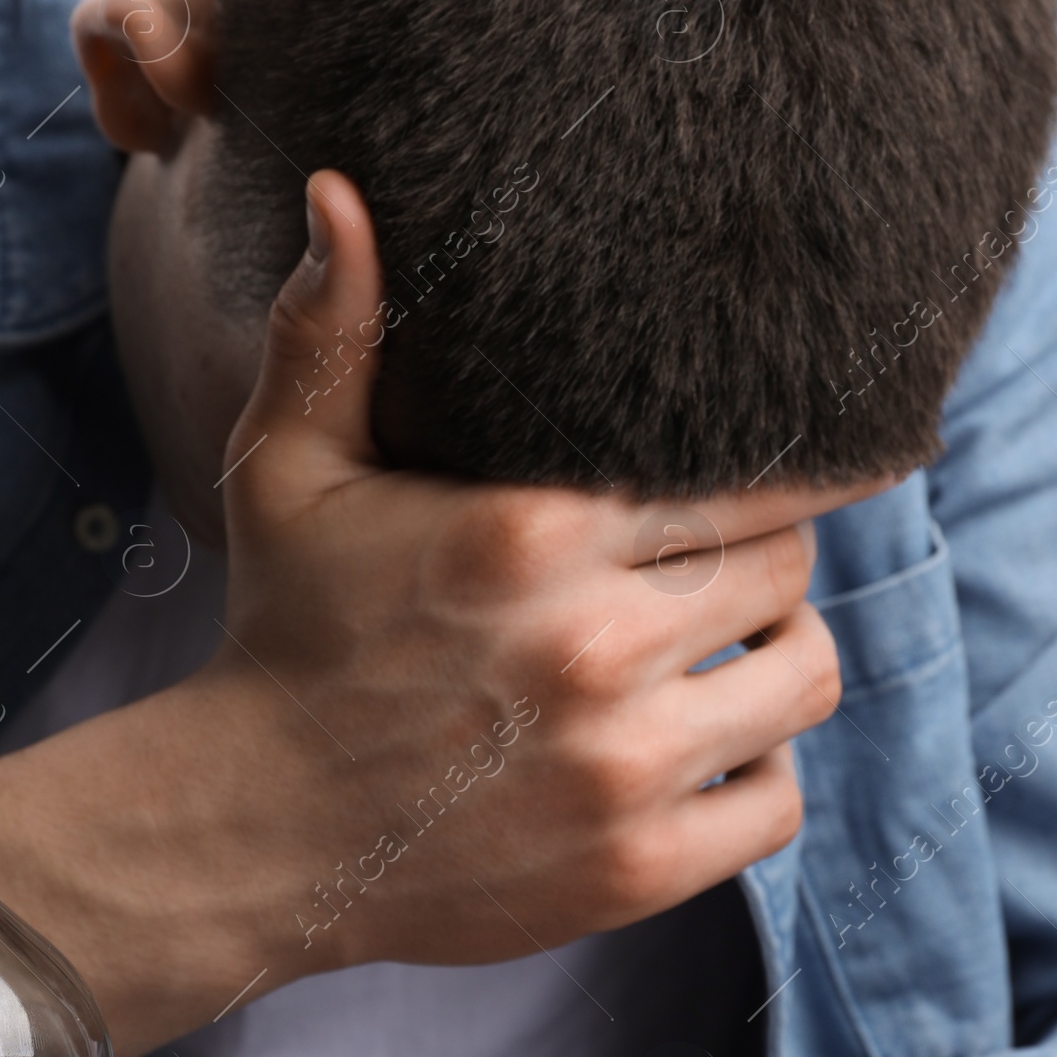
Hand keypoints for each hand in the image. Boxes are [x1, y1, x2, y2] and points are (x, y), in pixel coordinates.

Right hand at [0, 170, 854, 1056]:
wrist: (251, 830)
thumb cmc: (285, 634)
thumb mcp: (289, 472)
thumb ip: (331, 330)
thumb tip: (336, 189)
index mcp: (532, 529)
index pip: (747, 476)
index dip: (777, 471)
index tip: (780, 471)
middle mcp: (594, 644)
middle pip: (786, 567)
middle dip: (763, 560)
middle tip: (718, 566)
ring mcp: (622, 766)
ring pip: (805, 677)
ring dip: (781, 657)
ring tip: (733, 649)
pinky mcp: (635, 867)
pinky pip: (780, 802)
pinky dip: (762, 773)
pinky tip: (711, 749)